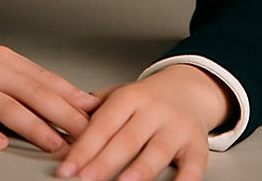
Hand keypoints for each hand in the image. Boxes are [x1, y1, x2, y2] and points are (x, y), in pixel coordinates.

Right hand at [0, 18, 100, 151]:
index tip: (103, 116)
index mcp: (0, 59)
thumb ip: (13, 85)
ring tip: (57, 145)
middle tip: (93, 136)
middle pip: (34, 92)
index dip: (75, 99)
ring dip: (35, 126)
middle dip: (66, 115)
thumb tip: (53, 105)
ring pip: (6, 105)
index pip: (45, 80)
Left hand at [53, 65, 232, 180]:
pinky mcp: (198, 147)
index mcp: (130, 97)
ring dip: (138, 171)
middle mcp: (153, 111)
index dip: (84, 146)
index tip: (67, 167)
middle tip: (83, 179)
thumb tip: (63, 127)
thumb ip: (94, 110)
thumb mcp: (118, 96)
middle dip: (103, 162)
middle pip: (126, 139)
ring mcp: (177, 128)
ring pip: (156, 151)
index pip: (103, 123)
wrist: (188, 89)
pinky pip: (192, 167)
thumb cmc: (146, 100)